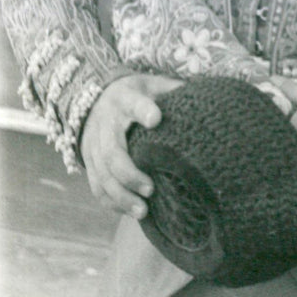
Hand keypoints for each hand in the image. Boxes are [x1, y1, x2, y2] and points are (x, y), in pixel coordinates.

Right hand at [80, 73, 181, 217]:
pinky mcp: (89, 161)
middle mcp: (105, 122)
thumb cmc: (137, 94)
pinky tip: (130, 212)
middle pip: (112, 151)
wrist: (96, 98)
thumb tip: (208, 100)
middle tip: (151, 189)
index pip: (133, 104)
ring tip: (143, 211)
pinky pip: (96, 185)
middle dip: (130, 173)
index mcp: (124, 99)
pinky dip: (112, 202)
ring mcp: (93, 144)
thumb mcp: (153, 85)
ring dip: (121, 195)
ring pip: (102, 174)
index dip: (142, 110)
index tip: (156, 119)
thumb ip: (174, 91)